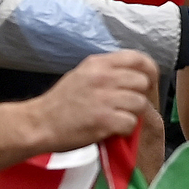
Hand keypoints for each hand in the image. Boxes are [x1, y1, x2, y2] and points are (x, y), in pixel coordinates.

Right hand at [31, 51, 158, 148]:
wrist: (39, 124)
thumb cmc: (61, 102)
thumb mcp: (83, 75)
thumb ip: (108, 71)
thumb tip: (135, 76)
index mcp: (98, 63)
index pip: (138, 58)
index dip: (149, 71)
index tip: (148, 82)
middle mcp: (103, 77)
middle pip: (142, 82)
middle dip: (139, 96)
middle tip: (126, 106)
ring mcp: (104, 98)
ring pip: (140, 104)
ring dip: (132, 114)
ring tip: (116, 118)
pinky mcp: (104, 120)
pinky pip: (131, 123)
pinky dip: (125, 130)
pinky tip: (111, 129)